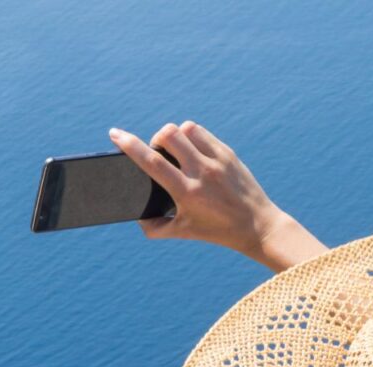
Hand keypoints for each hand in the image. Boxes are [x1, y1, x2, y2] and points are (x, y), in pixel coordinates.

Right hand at [109, 121, 328, 271]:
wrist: (257, 226)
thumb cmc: (217, 231)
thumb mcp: (184, 232)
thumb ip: (156, 228)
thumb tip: (138, 219)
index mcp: (187, 193)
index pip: (153, 162)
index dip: (130, 145)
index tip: (115, 134)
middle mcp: (201, 173)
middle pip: (169, 135)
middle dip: (156, 139)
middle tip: (158, 153)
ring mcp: (216, 160)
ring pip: (185, 129)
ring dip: (174, 135)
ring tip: (176, 151)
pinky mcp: (228, 153)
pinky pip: (202, 132)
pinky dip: (190, 136)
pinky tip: (191, 149)